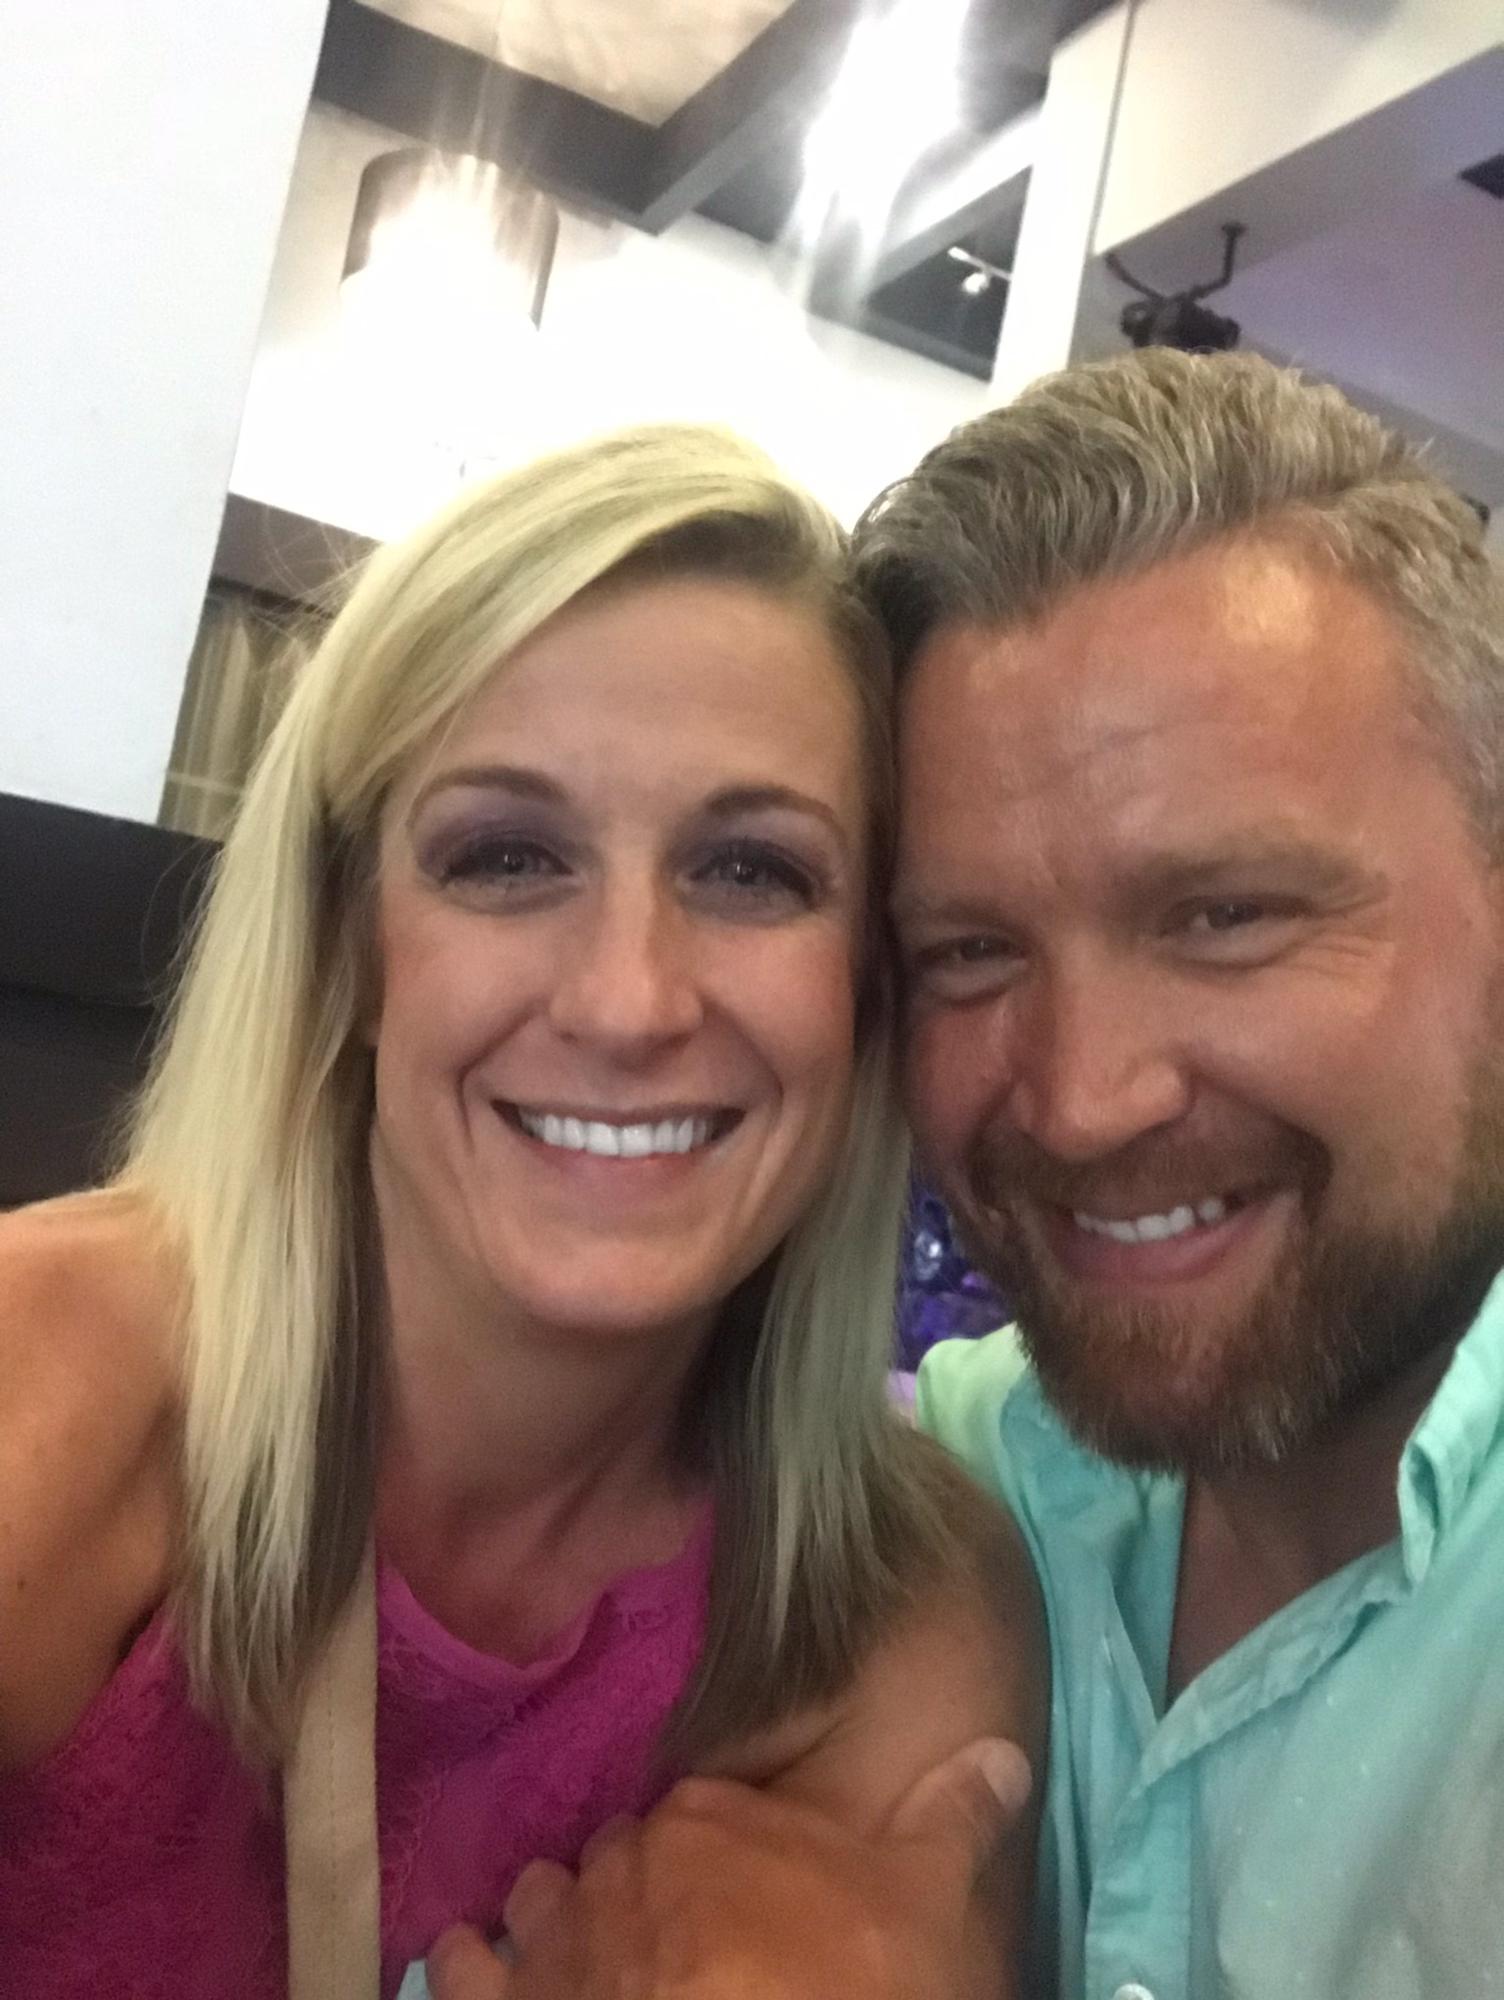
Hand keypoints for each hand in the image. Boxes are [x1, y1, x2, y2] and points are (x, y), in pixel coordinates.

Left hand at [426, 1736, 1030, 1999]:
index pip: (702, 1812)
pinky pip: (463, 1974)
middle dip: (633, 1885)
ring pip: (540, 1903)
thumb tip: (1001, 1752)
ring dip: (548, 1918)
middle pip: (621, 1856)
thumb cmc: (837, 1992)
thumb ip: (956, 1820)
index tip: (732, 1884)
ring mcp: (556, 1942)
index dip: (717, 1851)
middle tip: (660, 1928)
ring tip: (562, 1942)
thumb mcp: (927, 1907)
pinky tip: (464, 1959)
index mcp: (710, 1821)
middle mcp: (621, 1863)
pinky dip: (465, 1965)